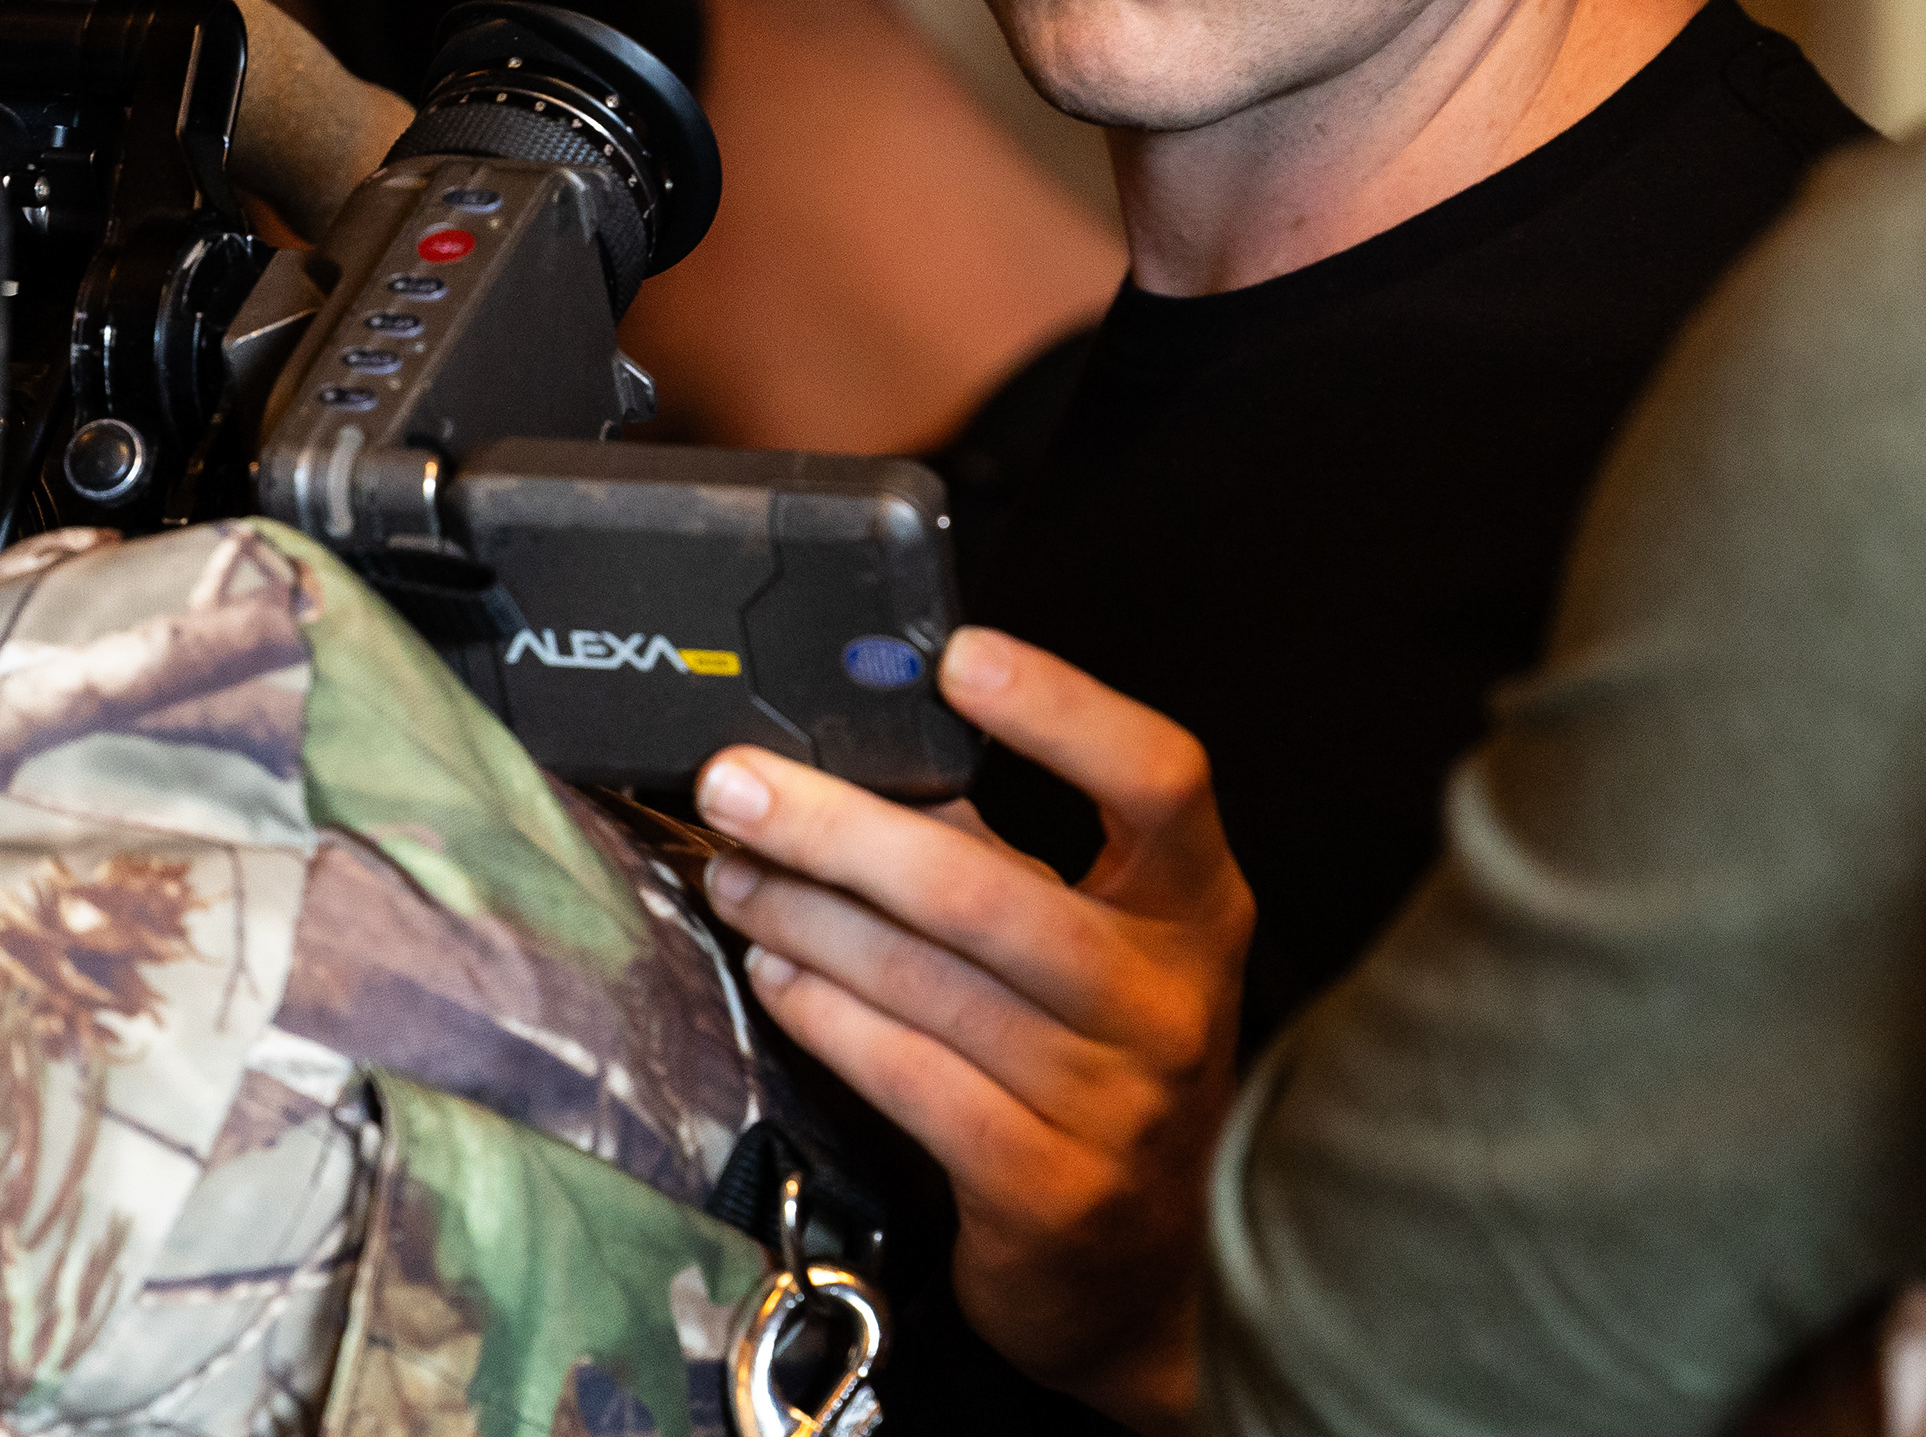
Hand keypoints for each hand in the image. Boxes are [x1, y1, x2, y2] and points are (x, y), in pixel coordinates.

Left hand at [695, 626, 1250, 1436]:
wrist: (1140, 1268)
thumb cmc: (1090, 1059)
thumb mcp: (1088, 943)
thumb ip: (1000, 854)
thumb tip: (846, 754)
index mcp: (1195, 907)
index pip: (1162, 779)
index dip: (1064, 709)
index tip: (957, 656)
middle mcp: (1171, 999)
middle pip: (991, 889)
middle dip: (838, 828)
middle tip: (734, 783)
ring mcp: (1116, 1102)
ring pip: (928, 984)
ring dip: (804, 919)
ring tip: (731, 877)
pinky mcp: (1047, 1188)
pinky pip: (909, 1077)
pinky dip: (826, 1017)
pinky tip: (773, 976)